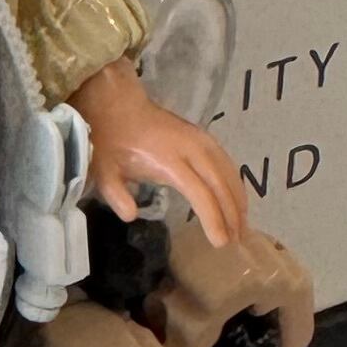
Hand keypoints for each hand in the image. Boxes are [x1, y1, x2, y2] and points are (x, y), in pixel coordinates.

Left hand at [69, 58, 247, 247]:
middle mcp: (191, 148)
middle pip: (220, 184)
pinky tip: (237, 200)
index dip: (213, 218)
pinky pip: (226, 162)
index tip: (221, 242)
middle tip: (238, 241)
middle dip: (232, 213)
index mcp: (168, 158)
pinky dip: (235, 182)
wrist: (117, 104)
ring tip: (243, 226)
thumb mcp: (103, 168)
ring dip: (238, 199)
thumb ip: (116, 193)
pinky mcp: (203, 136)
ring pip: (229, 172)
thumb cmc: (111, 140)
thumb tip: (130, 216)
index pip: (200, 193)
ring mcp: (200, 139)